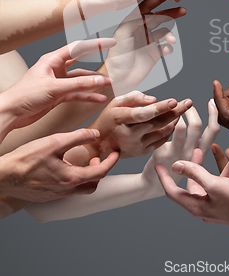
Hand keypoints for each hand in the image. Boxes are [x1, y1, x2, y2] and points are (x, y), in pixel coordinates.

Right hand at [0, 129, 118, 201]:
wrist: (4, 175)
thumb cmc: (27, 159)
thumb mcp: (56, 141)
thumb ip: (78, 136)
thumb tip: (94, 134)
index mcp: (72, 177)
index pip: (101, 172)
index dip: (112, 161)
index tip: (115, 153)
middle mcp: (66, 190)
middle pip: (93, 185)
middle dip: (100, 171)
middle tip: (98, 158)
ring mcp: (55, 195)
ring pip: (79, 189)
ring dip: (86, 176)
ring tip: (81, 161)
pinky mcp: (46, 196)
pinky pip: (66, 190)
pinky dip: (72, 179)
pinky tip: (64, 167)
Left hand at [1, 39, 114, 130]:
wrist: (10, 113)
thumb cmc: (24, 95)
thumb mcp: (54, 88)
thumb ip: (79, 84)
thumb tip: (99, 80)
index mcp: (52, 60)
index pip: (78, 48)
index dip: (95, 45)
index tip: (109, 43)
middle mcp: (55, 69)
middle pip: (81, 63)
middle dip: (97, 65)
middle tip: (112, 63)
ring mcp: (57, 83)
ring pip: (80, 81)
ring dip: (93, 83)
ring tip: (108, 86)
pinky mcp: (57, 95)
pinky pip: (77, 93)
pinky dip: (87, 96)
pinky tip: (98, 98)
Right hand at [81, 91, 193, 160]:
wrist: (99, 145)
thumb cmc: (109, 119)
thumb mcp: (115, 104)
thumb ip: (134, 98)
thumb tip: (154, 99)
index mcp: (120, 119)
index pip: (144, 113)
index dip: (160, 107)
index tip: (174, 100)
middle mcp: (128, 135)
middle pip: (157, 123)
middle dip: (175, 112)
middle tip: (188, 102)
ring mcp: (136, 146)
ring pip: (162, 132)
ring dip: (175, 120)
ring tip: (182, 109)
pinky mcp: (141, 153)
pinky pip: (161, 141)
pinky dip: (169, 130)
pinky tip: (174, 121)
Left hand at [101, 0, 184, 95]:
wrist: (118, 78)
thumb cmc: (116, 56)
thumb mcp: (122, 33)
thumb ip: (135, 20)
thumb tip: (148, 13)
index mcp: (133, 23)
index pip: (147, 8)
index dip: (158, 1)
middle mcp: (141, 31)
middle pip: (159, 18)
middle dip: (171, 14)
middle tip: (182, 10)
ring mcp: (148, 42)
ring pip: (164, 32)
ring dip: (170, 34)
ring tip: (172, 40)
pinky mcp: (154, 54)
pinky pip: (166, 47)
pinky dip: (168, 47)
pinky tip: (166, 50)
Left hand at [142, 99, 219, 194]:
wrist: (154, 183)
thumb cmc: (175, 165)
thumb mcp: (191, 155)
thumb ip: (197, 141)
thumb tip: (198, 120)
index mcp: (200, 152)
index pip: (213, 131)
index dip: (214, 115)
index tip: (211, 102)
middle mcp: (190, 153)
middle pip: (196, 125)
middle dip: (190, 110)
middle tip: (184, 104)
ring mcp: (176, 154)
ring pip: (179, 127)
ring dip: (175, 113)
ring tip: (171, 110)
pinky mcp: (161, 152)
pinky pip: (163, 131)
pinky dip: (163, 121)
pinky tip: (159, 118)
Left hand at [155, 148, 228, 226]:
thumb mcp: (213, 183)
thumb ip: (195, 172)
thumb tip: (177, 165)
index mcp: (196, 205)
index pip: (173, 191)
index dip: (164, 178)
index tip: (157, 166)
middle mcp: (205, 207)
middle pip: (195, 183)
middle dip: (197, 165)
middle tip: (196, 150)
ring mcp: (218, 206)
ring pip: (216, 182)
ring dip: (226, 168)